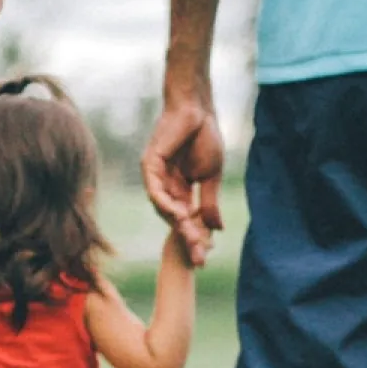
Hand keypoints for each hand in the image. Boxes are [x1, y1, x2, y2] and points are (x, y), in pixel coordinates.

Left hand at [142, 98, 224, 266]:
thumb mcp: (211, 177)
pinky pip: (155, 190)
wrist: (198, 109)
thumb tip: (217, 229)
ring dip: (178, 225)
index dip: (196, 238)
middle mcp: (165, 187)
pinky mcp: (150, 165)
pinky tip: (179, 215)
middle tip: (198, 258)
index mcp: (180, 191)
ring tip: (192, 239)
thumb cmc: (205, 137)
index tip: (205, 257)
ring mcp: (156, 177)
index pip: (187, 220)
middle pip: (175, 220)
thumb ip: (209, 203)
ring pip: (165, 209)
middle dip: (187, 239)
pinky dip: (166, 204)